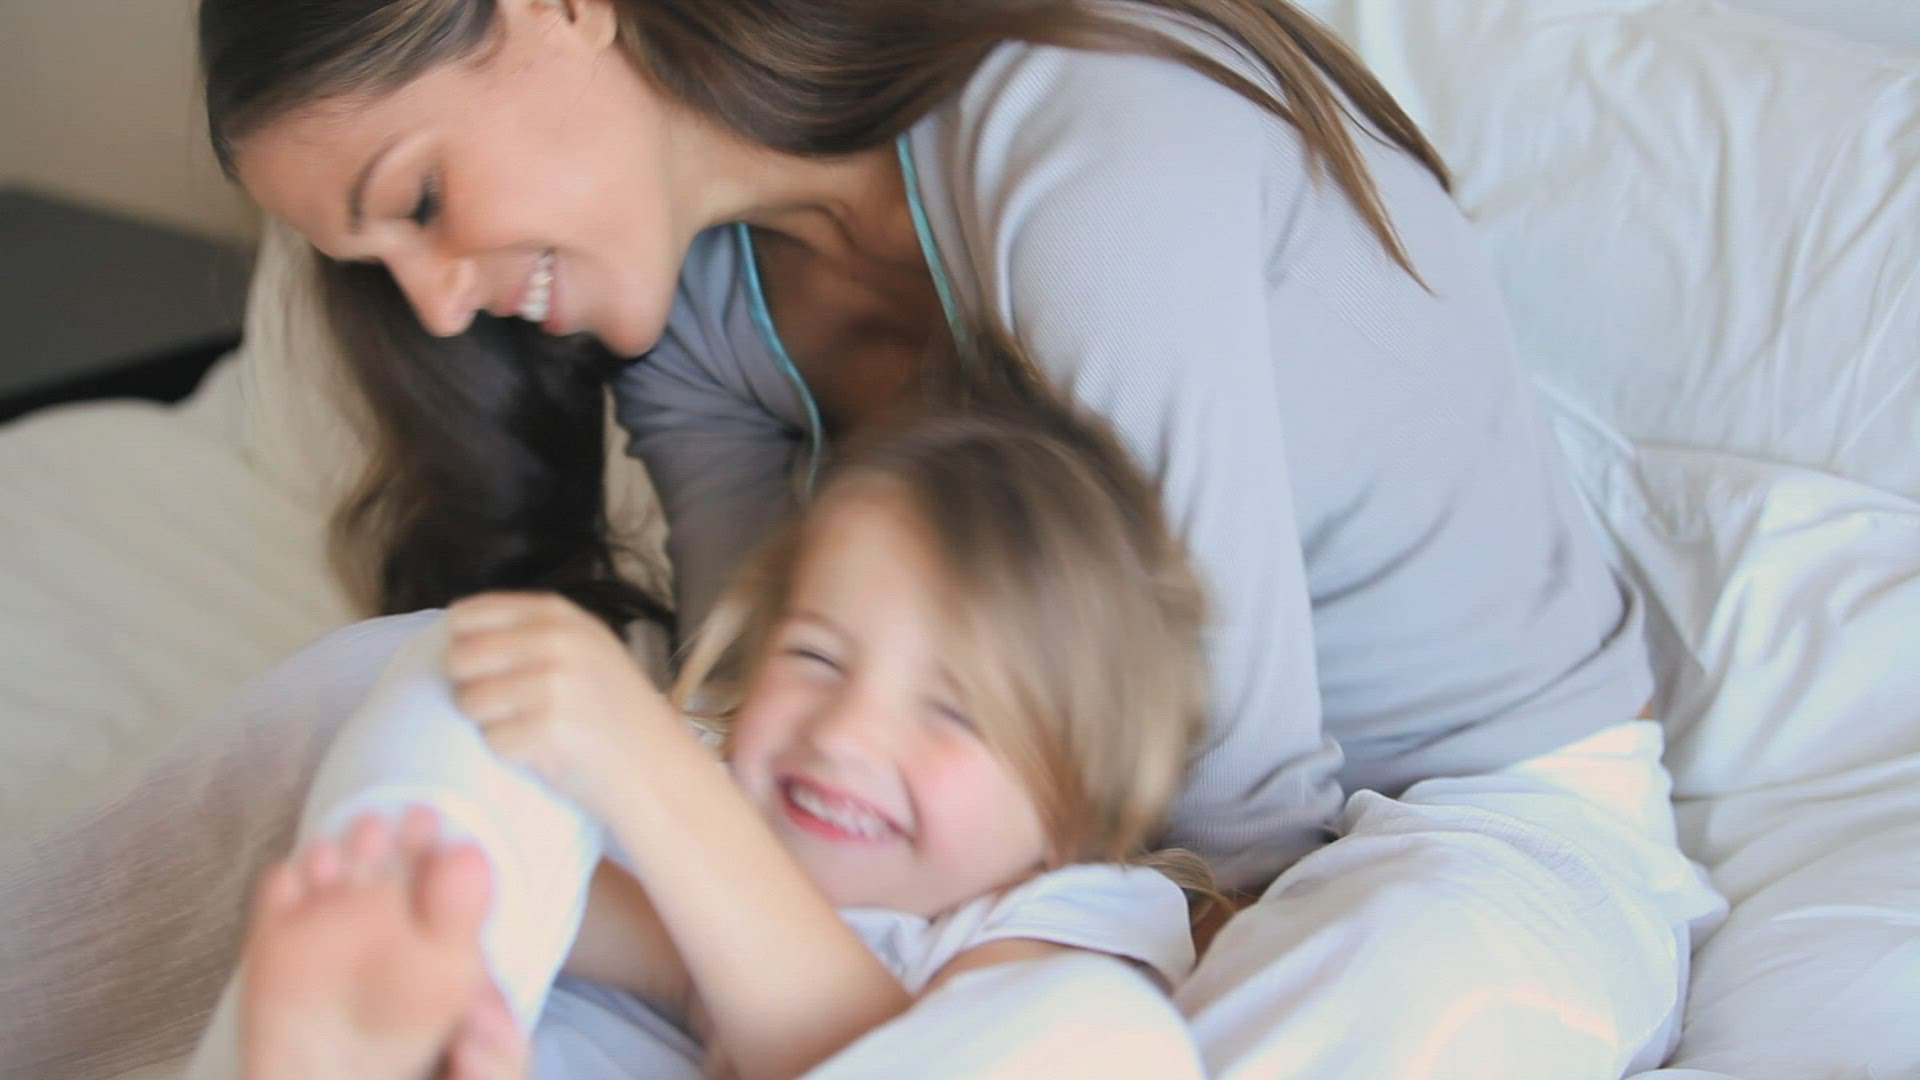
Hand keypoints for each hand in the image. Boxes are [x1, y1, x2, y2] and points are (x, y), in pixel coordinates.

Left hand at [444, 592, 672, 816]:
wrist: (656, 766)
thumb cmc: (613, 710)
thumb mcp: (583, 646)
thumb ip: (529, 632)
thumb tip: (455, 635)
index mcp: (556, 614)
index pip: (466, 615)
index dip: (462, 645)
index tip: (484, 668)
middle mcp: (554, 640)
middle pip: (459, 658)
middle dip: (470, 686)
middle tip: (506, 705)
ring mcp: (552, 684)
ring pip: (469, 701)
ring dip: (489, 722)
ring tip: (528, 727)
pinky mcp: (548, 729)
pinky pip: (492, 740)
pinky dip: (509, 752)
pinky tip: (542, 750)